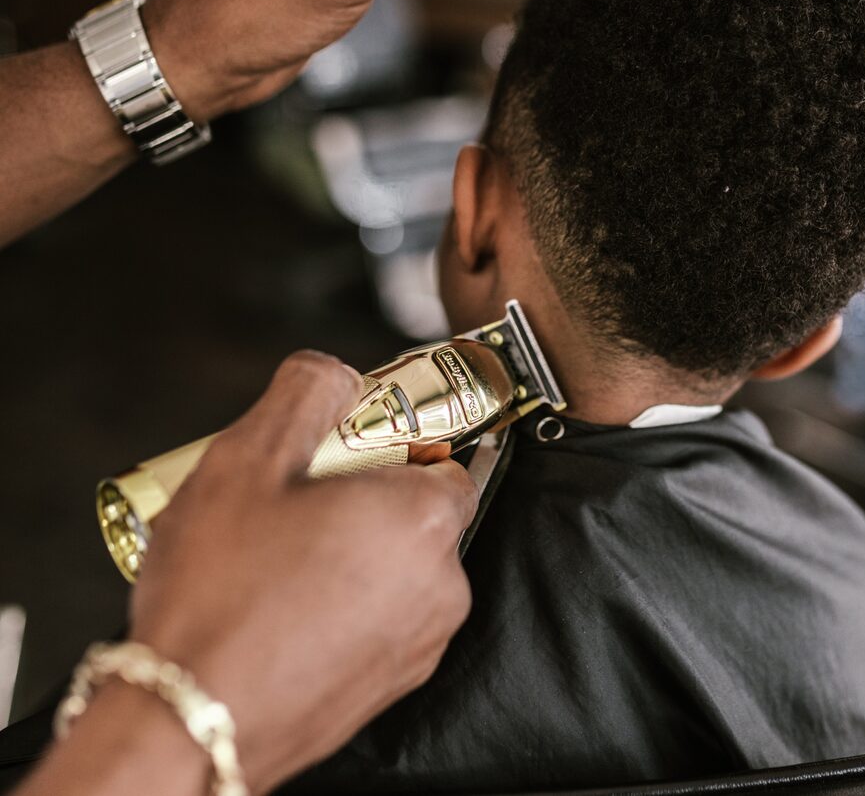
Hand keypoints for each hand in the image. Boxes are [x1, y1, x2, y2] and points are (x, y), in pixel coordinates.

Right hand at [129, 350, 478, 794]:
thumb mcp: (250, 457)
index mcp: (424, 521)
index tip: (346, 448)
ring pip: (394, 570)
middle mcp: (440, 586)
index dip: (393, 443)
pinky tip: (277, 606)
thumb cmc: (221, 597)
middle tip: (293, 501)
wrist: (186, 726)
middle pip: (415, 513)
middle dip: (361, 498)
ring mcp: (417, 646)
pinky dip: (340, 606)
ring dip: (347, 554)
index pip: (444, 456)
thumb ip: (306, 391)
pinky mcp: (385, 690)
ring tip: (273, 558)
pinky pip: (375, 622)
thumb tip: (335, 373)